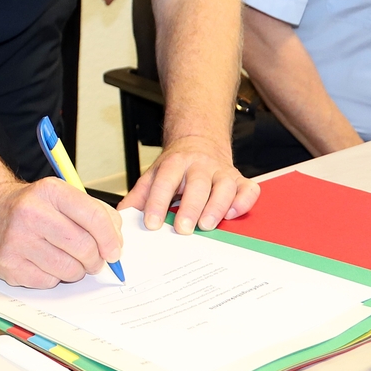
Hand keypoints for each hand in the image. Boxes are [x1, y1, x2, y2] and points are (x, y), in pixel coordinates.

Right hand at [0, 177, 123, 287]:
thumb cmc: (30, 207)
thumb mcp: (61, 196)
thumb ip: (93, 212)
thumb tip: (116, 240)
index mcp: (50, 191)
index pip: (94, 217)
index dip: (111, 239)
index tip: (114, 251)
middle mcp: (31, 213)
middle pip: (84, 247)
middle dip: (95, 259)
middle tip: (93, 260)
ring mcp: (17, 240)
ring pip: (69, 269)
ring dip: (76, 271)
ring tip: (67, 260)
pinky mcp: (8, 265)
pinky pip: (49, 282)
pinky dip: (54, 278)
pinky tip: (44, 263)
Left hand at [120, 137, 257, 232]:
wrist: (199, 142)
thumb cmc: (176, 166)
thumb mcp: (154, 175)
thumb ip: (140, 196)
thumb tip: (122, 216)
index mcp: (175, 163)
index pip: (164, 181)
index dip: (157, 202)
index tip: (151, 223)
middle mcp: (200, 165)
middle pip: (197, 184)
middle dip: (190, 207)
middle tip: (183, 229)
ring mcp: (222, 172)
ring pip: (224, 186)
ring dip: (217, 206)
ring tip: (207, 225)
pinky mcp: (239, 180)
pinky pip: (248, 189)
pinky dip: (244, 201)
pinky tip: (233, 214)